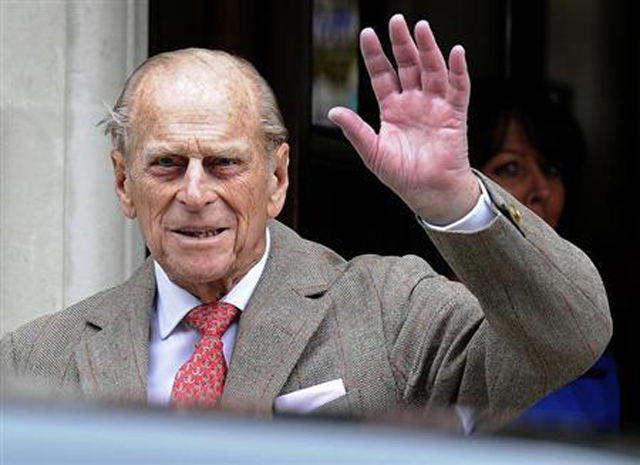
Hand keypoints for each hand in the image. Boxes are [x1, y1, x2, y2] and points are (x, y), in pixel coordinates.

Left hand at [328, 14, 478, 224]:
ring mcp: (435, 106)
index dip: (375, 55)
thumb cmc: (402, 175)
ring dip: (428, 49)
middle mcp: (413, 102)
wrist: (428, 193)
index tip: (366, 34)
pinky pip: (458, 88)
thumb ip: (355, 130)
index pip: (382, 75)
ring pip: (432, 70)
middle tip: (396, 21)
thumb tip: (333, 112)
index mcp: (392, 109)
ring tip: (421, 28)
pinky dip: (458, 71)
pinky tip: (456, 53)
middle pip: (407, 65)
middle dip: (401, 43)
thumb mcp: (372, 152)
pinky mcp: (454, 114)